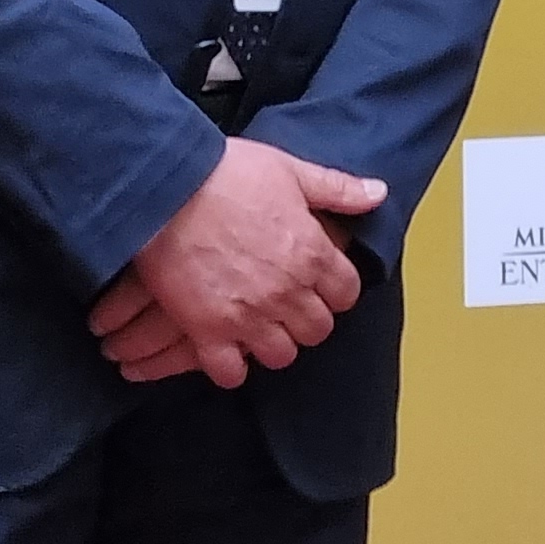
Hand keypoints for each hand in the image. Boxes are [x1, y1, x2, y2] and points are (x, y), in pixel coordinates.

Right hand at [94, 140, 383, 390]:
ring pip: (281, 355)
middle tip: (286, 304)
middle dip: (306, 318)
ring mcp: (249, 315)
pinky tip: (225, 345)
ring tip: (257, 324)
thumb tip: (379, 194)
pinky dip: (230, 365)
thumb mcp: (290, 170)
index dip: (334, 289)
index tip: (318, 282)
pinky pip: (231, 373)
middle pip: (317, 330)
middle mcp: (287, 291)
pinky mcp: (208, 331)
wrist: (165, 188)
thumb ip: (338, 189)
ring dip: (272, 342)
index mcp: (312, 253)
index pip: (346, 293)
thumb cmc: (227, 173)